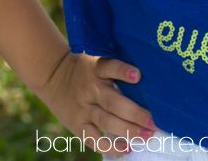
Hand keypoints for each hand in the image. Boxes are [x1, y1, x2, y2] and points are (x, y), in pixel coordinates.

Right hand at [37, 52, 157, 156]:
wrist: (52, 75)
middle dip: (136, 113)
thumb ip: (115, 68)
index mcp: (95, 69)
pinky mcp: (76, 124)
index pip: (109, 67)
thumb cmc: (84, 68)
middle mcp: (89, 89)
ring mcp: (82, 108)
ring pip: (107, 121)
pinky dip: (110, 146)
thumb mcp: (96, 60)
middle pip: (113, 102)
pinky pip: (93, 139)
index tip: (138, 76)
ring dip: (129, 130)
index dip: (123, 71)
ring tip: (148, 136)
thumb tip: (146, 78)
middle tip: (155, 121)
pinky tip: (126, 147)